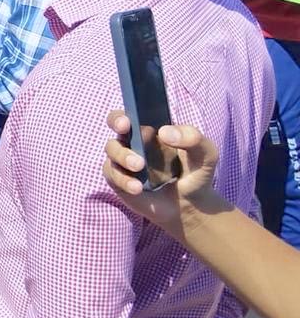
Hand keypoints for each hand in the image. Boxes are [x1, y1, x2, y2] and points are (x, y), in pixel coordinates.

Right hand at [102, 113, 221, 237]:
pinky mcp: (119, 180)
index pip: (130, 113)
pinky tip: (137, 187)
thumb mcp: (205, 154)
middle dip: (117, 124)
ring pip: (111, 151)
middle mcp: (133, 142)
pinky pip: (112, 174)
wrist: (191, 204)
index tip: (128, 120)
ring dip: (123, 156)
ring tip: (140, 166)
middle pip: (115, 126)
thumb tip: (164, 133)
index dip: (123, 114)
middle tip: (125, 130)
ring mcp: (124, 161)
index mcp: (151, 129)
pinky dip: (123, 180)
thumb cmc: (195, 173)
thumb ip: (193, 138)